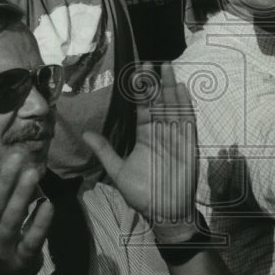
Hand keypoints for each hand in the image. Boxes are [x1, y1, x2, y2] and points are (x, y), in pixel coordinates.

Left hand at [84, 63, 199, 242]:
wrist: (164, 212)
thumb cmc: (143, 193)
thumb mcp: (118, 171)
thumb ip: (105, 151)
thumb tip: (85, 134)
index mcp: (145, 135)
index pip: (143, 107)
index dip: (141, 90)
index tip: (137, 71)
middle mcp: (161, 131)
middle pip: (159, 101)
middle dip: (155, 82)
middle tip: (150, 63)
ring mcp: (175, 136)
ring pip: (173, 106)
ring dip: (171, 87)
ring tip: (167, 68)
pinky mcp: (188, 143)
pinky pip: (187, 121)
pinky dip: (185, 105)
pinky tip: (182, 89)